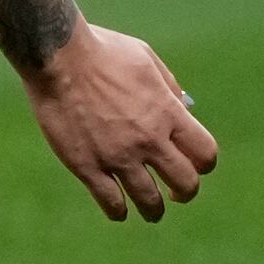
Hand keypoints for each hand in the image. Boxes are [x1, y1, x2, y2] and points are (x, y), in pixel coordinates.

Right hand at [26, 20, 216, 222]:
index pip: (206, 154)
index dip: (204, 164)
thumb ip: (168, 86)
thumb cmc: (101, 51)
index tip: (193, 165)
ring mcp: (117, 156)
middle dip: (184, 192)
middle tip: (175, 193)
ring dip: (154, 210)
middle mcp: (149, 140)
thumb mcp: (146, 58)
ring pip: (149, 201)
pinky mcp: (87, 166)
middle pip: (185, 183)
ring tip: (151, 211)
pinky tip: (119, 211)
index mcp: (168, 113)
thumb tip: (183, 109)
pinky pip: (111, 202)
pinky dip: (118, 211)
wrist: (57, 57)